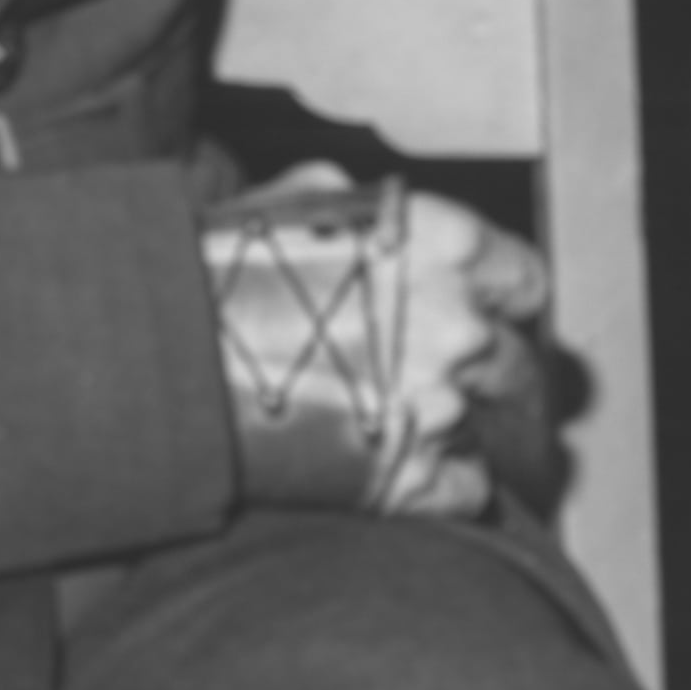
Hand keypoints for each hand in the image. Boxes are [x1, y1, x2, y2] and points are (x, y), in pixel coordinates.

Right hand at [204, 171, 551, 516]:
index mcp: (446, 245)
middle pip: (515, 362)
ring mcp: (439, 407)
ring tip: (390, 418)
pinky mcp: (410, 480)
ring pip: (487, 427)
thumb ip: (373, 209)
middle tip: (438, 377)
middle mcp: (458, 325)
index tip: (491, 317)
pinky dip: (442, 483)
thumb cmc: (222, 271)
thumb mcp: (304, 200)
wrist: (164, 360)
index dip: (506, 303)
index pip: (526, 282)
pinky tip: (392, 462)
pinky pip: (467, 490)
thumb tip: (391, 215)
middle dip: (483, 372)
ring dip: (451, 426)